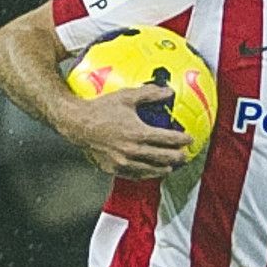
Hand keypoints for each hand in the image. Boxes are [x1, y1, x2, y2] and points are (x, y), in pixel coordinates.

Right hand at [60, 84, 193, 179]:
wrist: (76, 123)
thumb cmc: (101, 108)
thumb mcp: (127, 97)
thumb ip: (150, 94)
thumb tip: (169, 91)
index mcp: (138, 133)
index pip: (167, 139)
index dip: (181, 140)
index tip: (190, 139)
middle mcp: (132, 150)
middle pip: (162, 157)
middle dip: (177, 157)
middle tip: (185, 156)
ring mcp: (122, 161)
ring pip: (150, 170)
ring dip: (164, 168)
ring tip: (172, 166)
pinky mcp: (113, 168)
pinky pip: (134, 175)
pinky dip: (146, 174)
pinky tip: (150, 172)